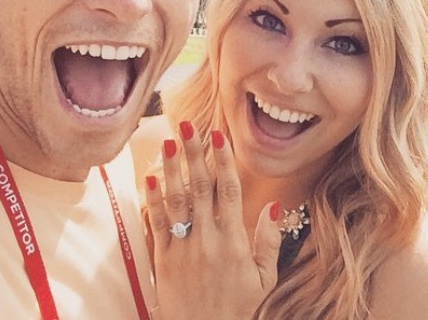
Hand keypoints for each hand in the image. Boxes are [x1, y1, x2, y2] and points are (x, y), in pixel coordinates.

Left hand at [145, 121, 281, 319]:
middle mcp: (208, 238)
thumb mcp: (264, 278)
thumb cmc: (238, 308)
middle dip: (194, 153)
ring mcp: (183, 248)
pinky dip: (153, 200)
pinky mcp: (163, 259)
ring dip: (172, 168)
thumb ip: (269, 241)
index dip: (223, 160)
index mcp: (234, 240)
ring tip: (169, 141)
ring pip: (178, 200)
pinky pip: (158, 224)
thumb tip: (276, 206)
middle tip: (188, 125)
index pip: (229, 190)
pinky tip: (151, 177)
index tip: (218, 135)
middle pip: (200, 186)